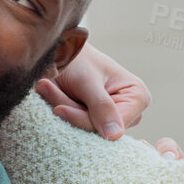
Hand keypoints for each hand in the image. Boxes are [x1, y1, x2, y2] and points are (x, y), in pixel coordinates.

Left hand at [36, 43, 150, 138]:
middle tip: (46, 88)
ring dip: (61, 107)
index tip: (58, 108)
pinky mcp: (94, 120)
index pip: (115, 125)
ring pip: (83, 129)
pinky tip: (48, 91)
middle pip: (99, 129)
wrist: (61, 49)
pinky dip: (59, 109)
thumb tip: (114, 135)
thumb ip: (101, 106)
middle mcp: (129, 110)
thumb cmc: (78, 58)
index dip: (85, 120)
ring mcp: (111, 117)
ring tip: (45, 85)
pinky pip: (74, 126)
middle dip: (71, 111)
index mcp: (138, 97)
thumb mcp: (87, 81)